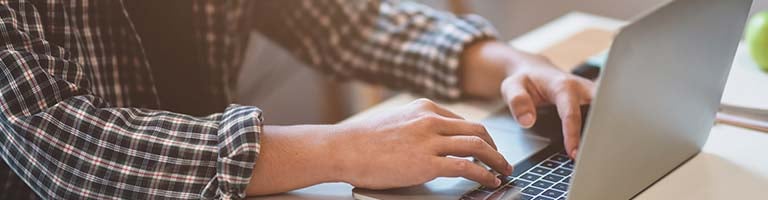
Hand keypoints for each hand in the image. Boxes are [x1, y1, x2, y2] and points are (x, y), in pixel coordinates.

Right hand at [333, 99, 512, 188]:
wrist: (343, 149)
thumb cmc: (362, 141)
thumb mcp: (395, 122)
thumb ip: (417, 128)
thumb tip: (433, 145)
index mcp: (424, 108)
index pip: (462, 121)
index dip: (479, 136)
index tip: (486, 147)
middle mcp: (431, 120)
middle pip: (477, 129)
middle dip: (494, 146)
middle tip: (501, 159)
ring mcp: (430, 141)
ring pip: (477, 145)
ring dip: (496, 160)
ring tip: (503, 171)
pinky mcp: (427, 163)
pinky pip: (466, 167)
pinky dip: (484, 174)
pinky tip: (490, 180)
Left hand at [462, 41, 595, 158]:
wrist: (534, 70)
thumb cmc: (525, 80)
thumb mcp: (512, 87)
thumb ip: (518, 101)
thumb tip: (528, 121)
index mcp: (563, 86)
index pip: (571, 113)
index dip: (573, 134)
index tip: (573, 152)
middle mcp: (582, 88)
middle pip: (600, 109)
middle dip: (602, 129)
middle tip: (597, 153)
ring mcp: (592, 94)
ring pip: (608, 111)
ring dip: (607, 130)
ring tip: (601, 152)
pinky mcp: (595, 100)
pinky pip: (605, 114)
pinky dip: (605, 127)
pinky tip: (601, 145)